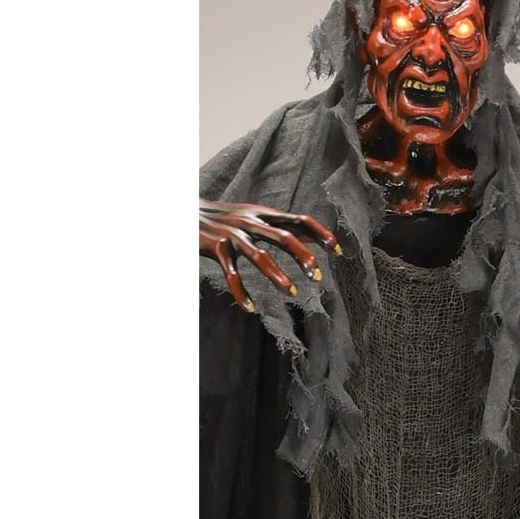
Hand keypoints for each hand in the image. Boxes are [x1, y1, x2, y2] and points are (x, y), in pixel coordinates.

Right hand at [199, 198, 340, 312]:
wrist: (181, 210)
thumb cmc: (224, 217)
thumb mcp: (254, 216)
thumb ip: (281, 226)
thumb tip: (313, 238)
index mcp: (264, 213)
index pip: (300, 219)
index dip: (321, 234)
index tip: (338, 251)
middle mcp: (250, 221)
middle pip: (284, 237)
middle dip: (303, 256)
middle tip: (317, 277)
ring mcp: (232, 233)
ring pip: (259, 255)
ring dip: (277, 275)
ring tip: (292, 292)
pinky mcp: (214, 247)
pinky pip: (230, 274)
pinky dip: (241, 293)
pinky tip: (251, 309)